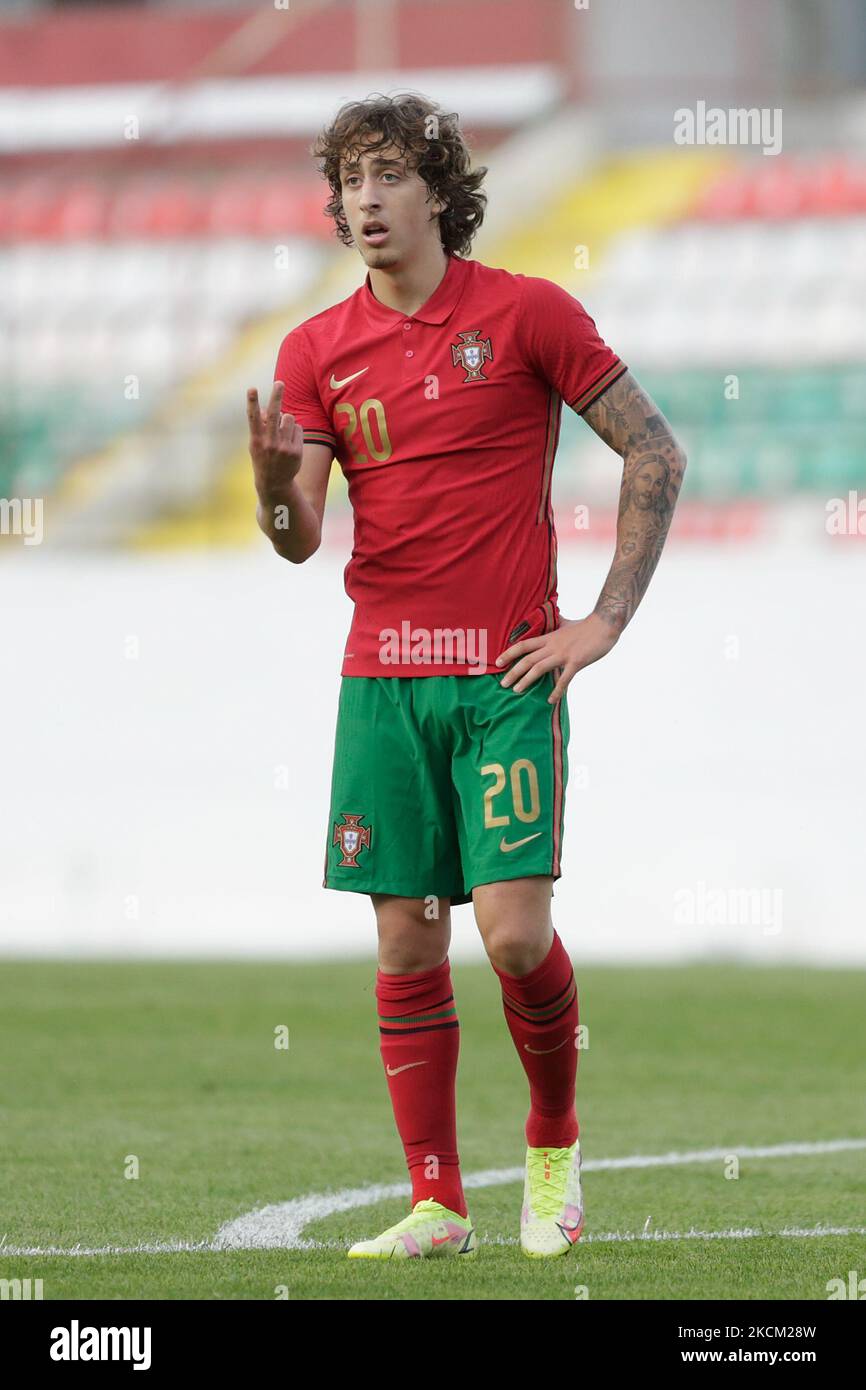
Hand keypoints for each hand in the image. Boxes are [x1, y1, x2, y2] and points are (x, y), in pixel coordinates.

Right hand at [247, 382, 302, 501]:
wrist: (275, 483)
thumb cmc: (263, 458)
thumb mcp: (256, 444)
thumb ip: (259, 426)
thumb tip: (263, 408)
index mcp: (257, 440)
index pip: (253, 417)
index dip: (252, 402)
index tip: (251, 389)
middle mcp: (270, 443)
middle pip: (275, 414)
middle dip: (276, 397)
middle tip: (279, 383)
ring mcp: (284, 447)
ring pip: (289, 418)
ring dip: (287, 419)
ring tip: (283, 431)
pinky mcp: (296, 451)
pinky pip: (298, 429)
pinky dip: (294, 431)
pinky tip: (290, 442)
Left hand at [495, 613, 619, 703]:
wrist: (605, 624)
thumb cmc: (587, 625)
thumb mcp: (567, 623)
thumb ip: (557, 623)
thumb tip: (554, 616)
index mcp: (549, 637)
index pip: (523, 645)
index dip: (509, 653)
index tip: (498, 662)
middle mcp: (553, 646)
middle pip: (527, 659)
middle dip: (513, 672)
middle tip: (502, 684)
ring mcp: (564, 654)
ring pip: (539, 668)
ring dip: (526, 681)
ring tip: (516, 691)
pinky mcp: (576, 662)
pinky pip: (564, 679)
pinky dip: (556, 691)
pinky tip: (550, 700)